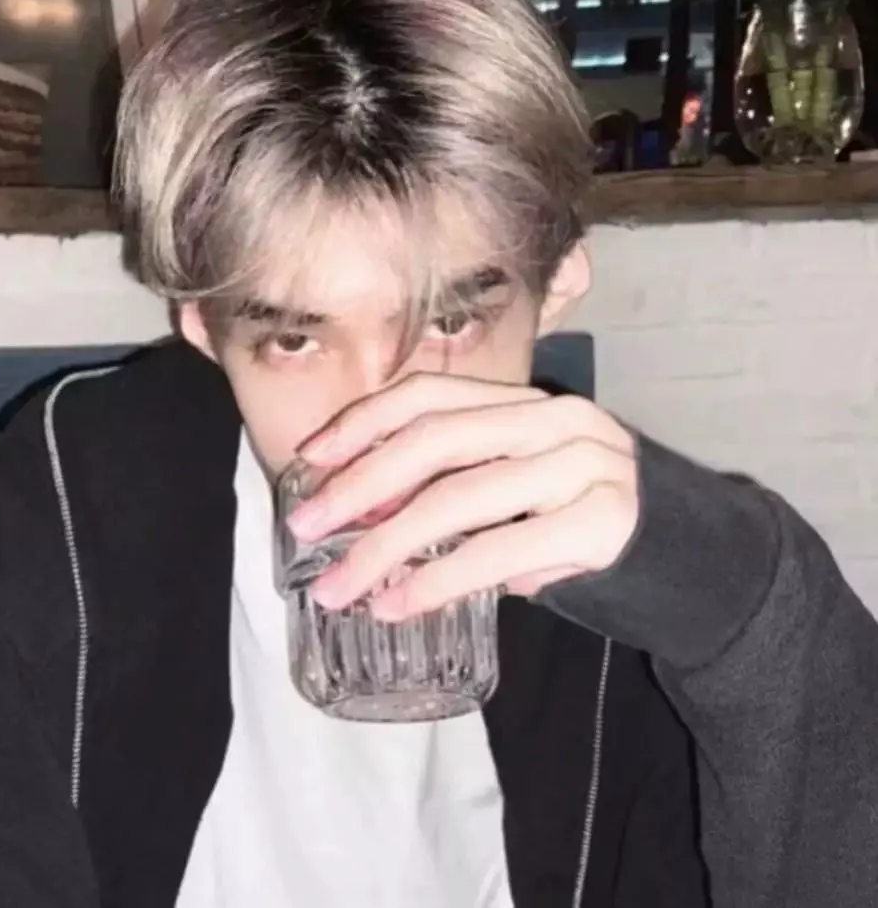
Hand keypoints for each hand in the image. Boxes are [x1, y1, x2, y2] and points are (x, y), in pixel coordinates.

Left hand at [286, 373, 639, 620]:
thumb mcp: (520, 486)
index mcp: (527, 403)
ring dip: (385, 547)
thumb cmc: (583, 520)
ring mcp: (584, 466)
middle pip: (435, 440)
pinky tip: (401, 603)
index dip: (363, 422)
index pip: (430, 394)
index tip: (310, 460)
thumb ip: (457, 487)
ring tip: (340, 588)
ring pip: (460, 498)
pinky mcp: (604, 523)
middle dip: (359, 485)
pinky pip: (500, 551)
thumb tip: (365, 518)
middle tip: (305, 528)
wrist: (693, 557)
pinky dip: (439, 579)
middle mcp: (554, 421)